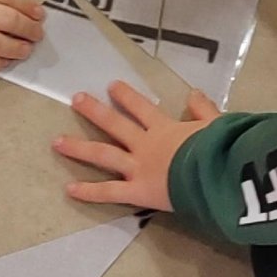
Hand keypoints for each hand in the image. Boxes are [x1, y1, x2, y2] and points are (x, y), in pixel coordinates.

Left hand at [53, 80, 220, 210]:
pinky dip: (89, 191)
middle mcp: (146, 144)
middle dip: (95, 111)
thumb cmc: (219, 148)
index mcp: (166, 129)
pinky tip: (69, 189)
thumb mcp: (216, 124)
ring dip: (79, 147)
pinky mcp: (137, 191)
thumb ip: (204, 110)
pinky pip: (109, 192)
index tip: (111, 85)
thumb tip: (194, 94)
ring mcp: (138, 167)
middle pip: (115, 124)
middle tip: (76, 99)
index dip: (126, 96)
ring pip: (103, 154)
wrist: (215, 172)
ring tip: (57, 141)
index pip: (142, 108)